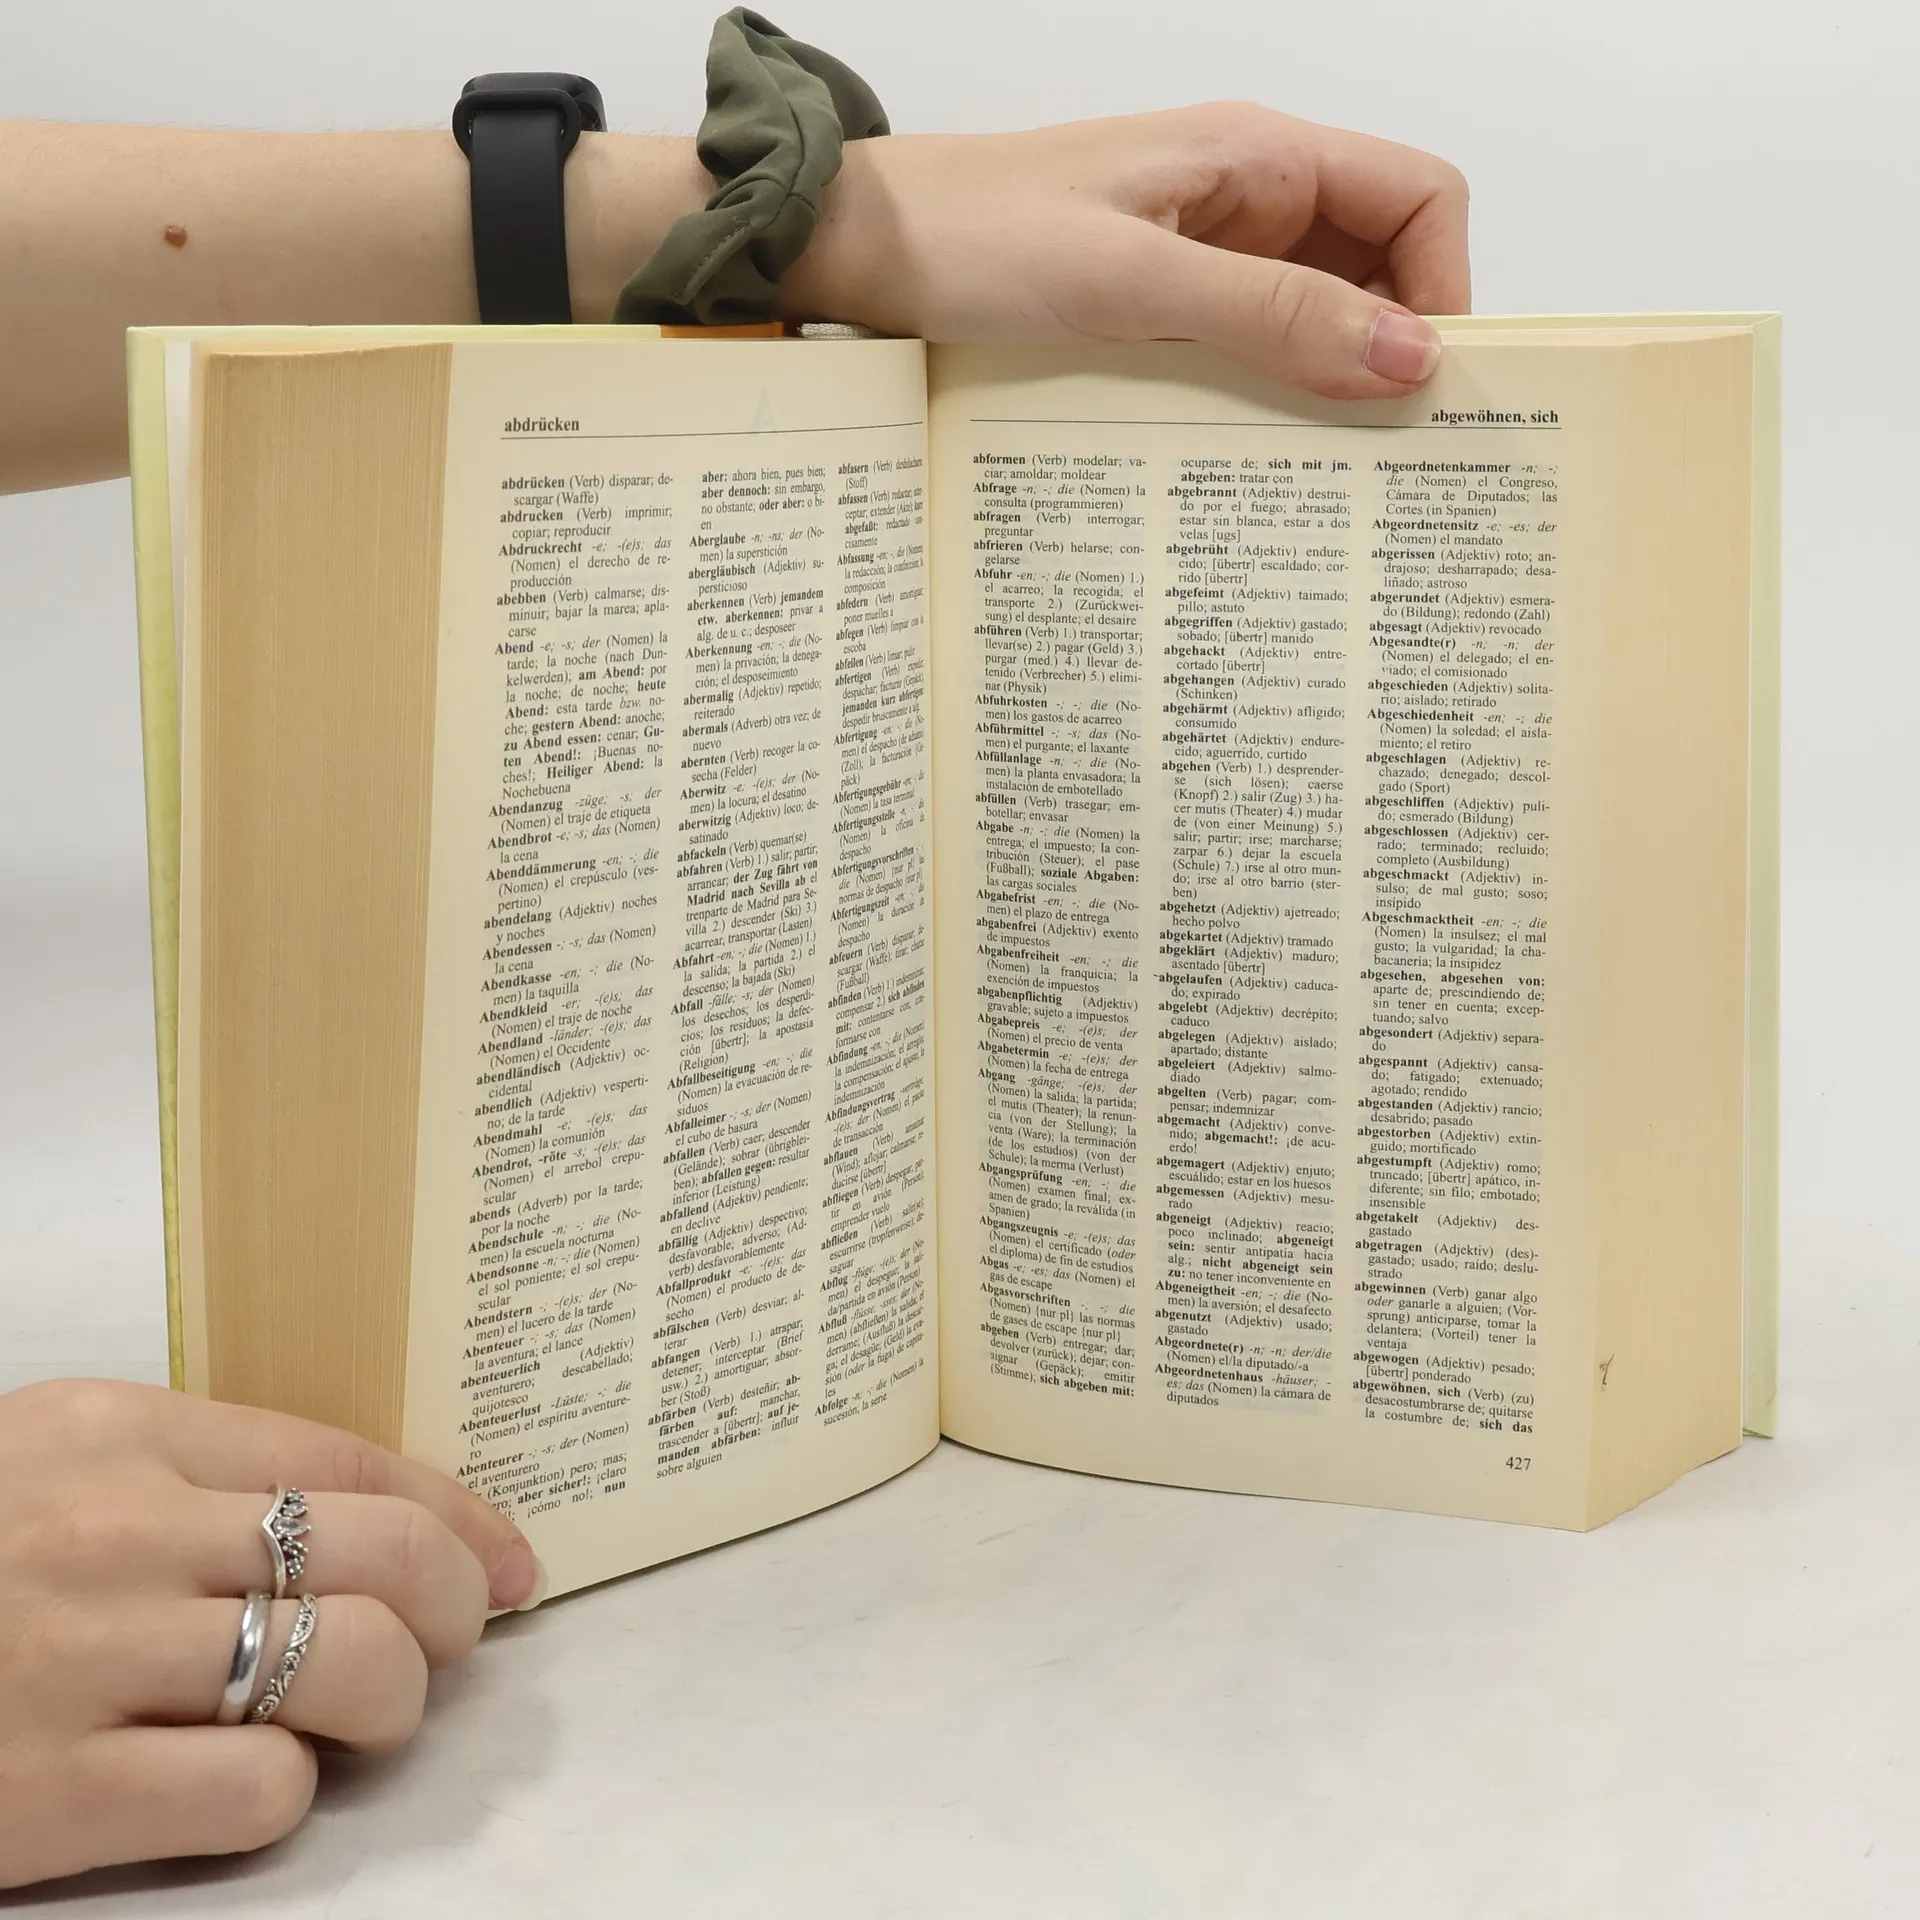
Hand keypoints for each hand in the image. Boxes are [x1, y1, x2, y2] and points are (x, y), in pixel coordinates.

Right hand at [0, 1378, 539, 1889]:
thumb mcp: (48, 1469)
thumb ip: (189, 1478)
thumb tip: (368, 1518)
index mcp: (118, 1431)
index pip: (347, 1456)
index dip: (459, 1511)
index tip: (510, 1559)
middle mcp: (115, 1530)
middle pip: (383, 1553)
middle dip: (458, 1604)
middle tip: (455, 1640)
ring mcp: (85, 1661)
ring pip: (355, 1664)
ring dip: (393, 1703)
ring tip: (361, 1720)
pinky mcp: (52, 1796)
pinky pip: (262, 1793)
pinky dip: (289, 1795)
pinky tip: (250, 1785)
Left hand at [787, 102, 1469, 398]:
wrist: (860, 249)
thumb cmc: (974, 236)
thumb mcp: (1133, 281)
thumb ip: (1272, 315)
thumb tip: (1409, 360)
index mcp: (1259, 157)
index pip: (1418, 199)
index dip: (1444, 288)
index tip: (1425, 389)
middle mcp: (1246, 199)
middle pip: (1377, 267)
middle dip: (1391, 351)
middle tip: (1382, 455)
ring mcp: (1203, 254)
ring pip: (1314, 317)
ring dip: (1325, 384)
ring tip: (1318, 468)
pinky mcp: (1159, 304)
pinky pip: (1246, 347)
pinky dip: (1263, 396)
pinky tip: (1247, 452)